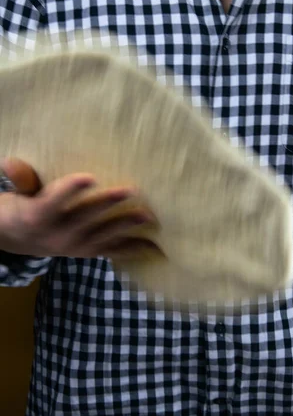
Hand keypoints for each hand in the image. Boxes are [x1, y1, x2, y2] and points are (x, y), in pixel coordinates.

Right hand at [0, 157, 157, 258]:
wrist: (21, 241)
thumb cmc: (23, 207)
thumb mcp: (17, 194)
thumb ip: (22, 180)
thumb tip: (11, 162)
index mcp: (38, 215)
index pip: (54, 200)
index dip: (71, 189)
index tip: (89, 177)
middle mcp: (58, 235)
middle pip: (85, 216)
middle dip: (109, 204)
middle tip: (130, 190)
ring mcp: (75, 246)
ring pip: (104, 235)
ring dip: (127, 226)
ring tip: (148, 217)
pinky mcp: (88, 252)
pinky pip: (113, 251)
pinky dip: (134, 249)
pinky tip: (155, 247)